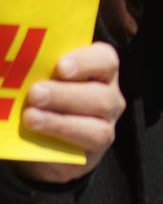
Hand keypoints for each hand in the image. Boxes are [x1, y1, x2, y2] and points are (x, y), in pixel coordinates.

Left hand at [15, 43, 125, 184]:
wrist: (38, 142)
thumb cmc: (39, 101)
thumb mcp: (36, 83)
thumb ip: (33, 74)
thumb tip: (11, 65)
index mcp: (98, 69)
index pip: (103, 59)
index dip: (84, 62)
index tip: (60, 67)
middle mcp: (109, 92)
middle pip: (100, 92)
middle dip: (65, 93)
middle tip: (35, 94)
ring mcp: (107, 120)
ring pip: (97, 117)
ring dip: (60, 118)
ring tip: (30, 117)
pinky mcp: (99, 144)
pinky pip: (89, 140)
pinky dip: (61, 134)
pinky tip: (37, 131)